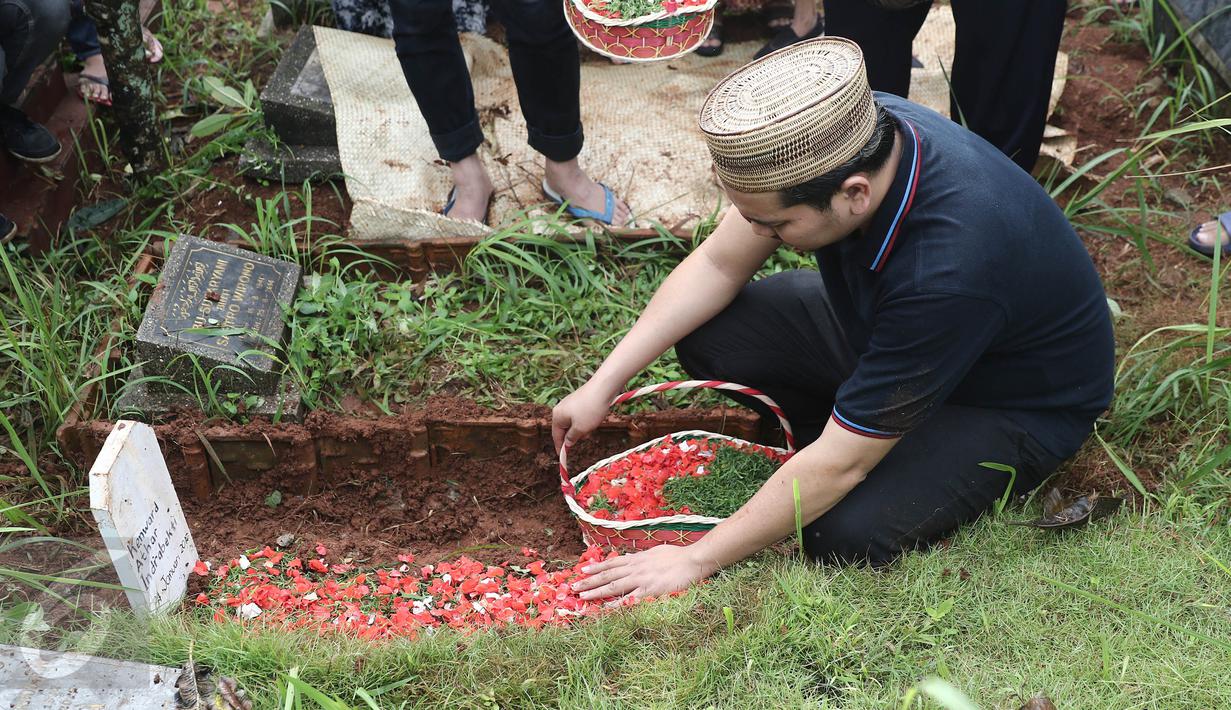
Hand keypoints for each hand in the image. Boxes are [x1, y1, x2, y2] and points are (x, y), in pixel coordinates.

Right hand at [551, 381, 616, 452]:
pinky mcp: (578, 399)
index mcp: (557, 416)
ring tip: (592, 426)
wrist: (603, 388)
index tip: (562, 457)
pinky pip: (579, 415)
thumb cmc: (590, 409)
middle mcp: (560, 408)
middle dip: (574, 435)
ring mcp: (569, 403)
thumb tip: (567, 443)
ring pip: (573, 422)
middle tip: (586, 437)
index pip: (556, 436)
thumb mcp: (581, 429)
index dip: (560, 447)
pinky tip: (594, 419)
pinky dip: (585, 420)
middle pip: (564, 428)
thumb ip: (572, 438)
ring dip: (581, 428)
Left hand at [571, 544, 715, 600]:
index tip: (582, 570)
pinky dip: (616, 605)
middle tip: (574, 587)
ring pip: (613, 587)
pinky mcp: (649, 592)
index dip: (596, 567)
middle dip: (589, 581)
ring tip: (582, 597)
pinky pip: (629, 600)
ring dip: (596, 592)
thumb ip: (641, 556)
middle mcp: (635, 568)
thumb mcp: (655, 552)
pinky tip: (605, 610)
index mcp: (637, 559)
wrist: (693, 561)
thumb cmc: (677, 556)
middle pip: (608, 575)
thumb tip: (630, 556)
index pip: (612, 563)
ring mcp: (641, 580)